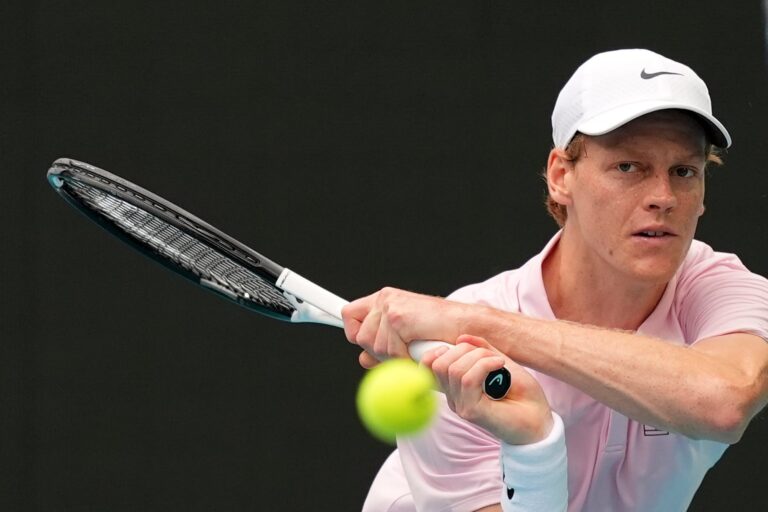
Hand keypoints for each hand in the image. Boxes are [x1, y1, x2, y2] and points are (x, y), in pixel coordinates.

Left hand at [342, 287, 467, 367]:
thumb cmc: (443, 337)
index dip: (343, 326)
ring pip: (370, 344)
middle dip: (376, 353)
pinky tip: (419, 350)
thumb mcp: (408, 344)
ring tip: (414, 352)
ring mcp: (390, 305)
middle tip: (400, 355)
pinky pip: (387, 348)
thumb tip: (362, 359)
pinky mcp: (397, 315)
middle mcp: (384, 299)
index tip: (314, 313)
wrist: (470, 329)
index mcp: (385, 302)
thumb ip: (383, 350)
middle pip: (357, 335)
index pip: (350, 314)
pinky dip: (402, 358)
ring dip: (392, 357)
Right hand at [421, 334, 553, 444]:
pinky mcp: (472, 412)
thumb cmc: (523, 395)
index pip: (426, 367)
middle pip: (438, 364)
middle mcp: (454, 398)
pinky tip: (501, 365)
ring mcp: (462, 406)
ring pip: (454, 369)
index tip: (462, 346)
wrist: (541, 421)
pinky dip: (486, 364)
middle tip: (489, 355)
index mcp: (455, 388)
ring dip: (479, 356)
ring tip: (498, 362)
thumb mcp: (500, 363)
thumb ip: (481, 350)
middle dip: (464, 350)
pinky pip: (468, 379)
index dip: (437, 351)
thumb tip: (461, 338)